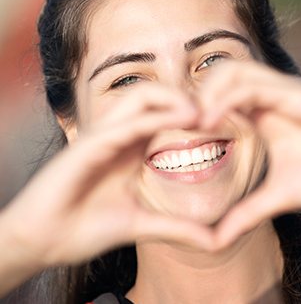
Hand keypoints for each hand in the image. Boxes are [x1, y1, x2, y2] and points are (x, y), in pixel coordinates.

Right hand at [0, 83, 213, 295]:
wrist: (42, 241)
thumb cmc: (84, 228)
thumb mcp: (140, 224)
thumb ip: (176, 228)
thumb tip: (214, 242)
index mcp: (132, 148)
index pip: (164, 115)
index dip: (193, 114)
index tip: (221, 125)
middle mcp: (120, 135)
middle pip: (155, 96)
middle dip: (186, 97)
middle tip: (215, 112)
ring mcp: (104, 136)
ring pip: (141, 97)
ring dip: (173, 99)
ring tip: (202, 112)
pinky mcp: (89, 144)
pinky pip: (128, 122)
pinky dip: (156, 117)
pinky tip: (181, 120)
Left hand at [199, 60, 300, 246]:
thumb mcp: (278, 197)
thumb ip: (247, 212)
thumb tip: (218, 238)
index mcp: (262, 114)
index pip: (220, 94)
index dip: (195, 107)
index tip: (177, 132)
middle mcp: (270, 98)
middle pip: (221, 74)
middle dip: (197, 93)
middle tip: (181, 123)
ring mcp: (283, 93)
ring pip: (234, 71)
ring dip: (208, 92)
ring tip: (195, 122)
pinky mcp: (299, 96)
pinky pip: (254, 86)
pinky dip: (228, 99)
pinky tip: (212, 121)